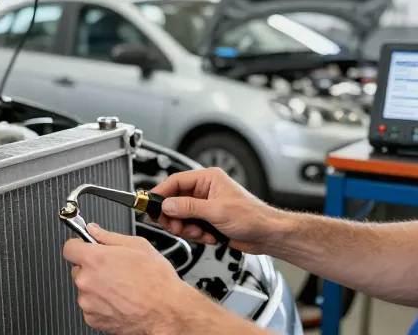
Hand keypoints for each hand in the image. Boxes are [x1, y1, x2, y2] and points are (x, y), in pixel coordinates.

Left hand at [62, 223, 206, 334]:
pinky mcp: (93, 319)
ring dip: (98, 286)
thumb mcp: (138, 245)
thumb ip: (109, 236)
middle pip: (78, 269)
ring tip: (122, 287)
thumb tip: (94, 230)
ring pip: (86, 288)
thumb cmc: (156, 281)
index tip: (87, 247)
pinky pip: (91, 306)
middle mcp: (86, 281)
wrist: (166, 312)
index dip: (80, 245)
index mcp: (94, 259)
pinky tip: (120, 300)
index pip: (69, 247)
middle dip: (92, 267)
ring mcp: (88, 302)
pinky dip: (101, 304)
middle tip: (114, 269)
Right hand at [150, 167, 277, 252]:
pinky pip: (190, 227)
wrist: (267, 235)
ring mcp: (206, 207)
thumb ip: (188, 207)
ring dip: (187, 229)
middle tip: (175, 227)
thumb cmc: (252, 217)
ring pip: (181, 217)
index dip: (161, 194)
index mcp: (208, 179)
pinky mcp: (208, 221)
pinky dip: (196, 235)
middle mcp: (205, 191)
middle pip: (175, 202)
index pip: (176, 182)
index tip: (149, 205)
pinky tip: (209, 237)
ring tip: (200, 233)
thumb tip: (167, 205)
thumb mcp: (216, 211)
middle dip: (175, 217)